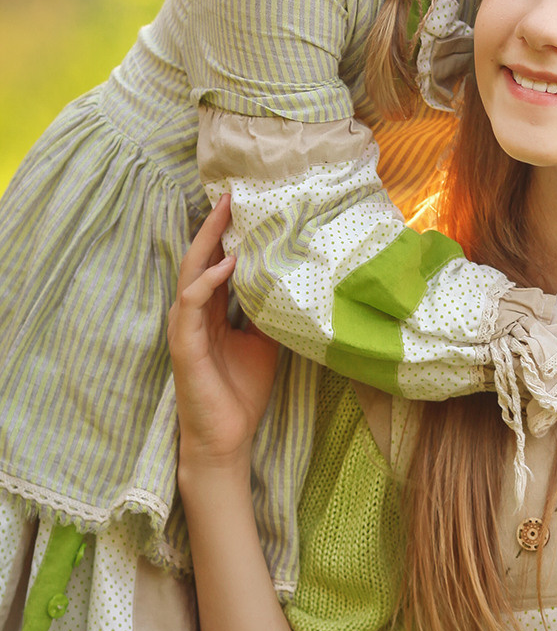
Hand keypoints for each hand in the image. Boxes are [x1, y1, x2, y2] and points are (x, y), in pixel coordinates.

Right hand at [168, 195, 279, 469]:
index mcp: (212, 311)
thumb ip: (271, 312)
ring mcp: (185, 326)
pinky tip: (228, 264)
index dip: (226, 233)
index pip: (215, 261)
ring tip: (226, 214)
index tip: (244, 204)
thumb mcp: (266, 343)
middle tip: (231, 194)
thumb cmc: (242, 391)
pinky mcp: (183, 343)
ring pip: (190, 272)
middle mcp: (194, 312)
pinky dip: (208, 280)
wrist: (227, 436)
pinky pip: (190, 302)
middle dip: (214, 225)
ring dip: (207, 241)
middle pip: (199, 257)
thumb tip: (299, 284)